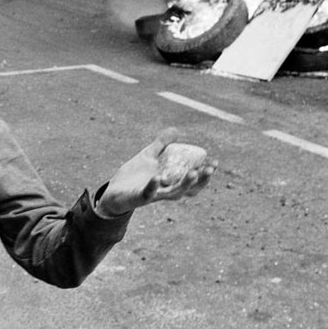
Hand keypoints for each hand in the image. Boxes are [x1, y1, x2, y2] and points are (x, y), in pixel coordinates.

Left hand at [95, 128, 216, 217]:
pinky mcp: (139, 198)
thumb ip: (162, 145)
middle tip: (210, 168)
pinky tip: (157, 177)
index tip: (214, 162)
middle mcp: (166, 191)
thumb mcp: (149, 156)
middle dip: (202, 180)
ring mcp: (154, 196)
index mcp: (171, 182)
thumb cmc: (134, 176)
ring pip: (174, 194)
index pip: (193, 181)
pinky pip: (148, 194)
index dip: (206, 174)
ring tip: (194, 173)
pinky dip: (153, 187)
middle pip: (189, 190)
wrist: (113, 191)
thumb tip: (176, 130)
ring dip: (185, 184)